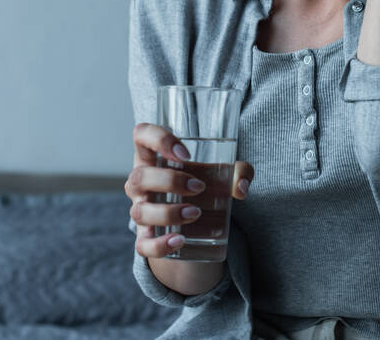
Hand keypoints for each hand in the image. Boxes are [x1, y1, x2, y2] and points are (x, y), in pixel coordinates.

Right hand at [126, 122, 253, 258]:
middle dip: (170, 181)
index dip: (158, 139)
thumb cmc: (202, 184)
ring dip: (168, 213)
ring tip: (195, 213)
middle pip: (138, 176)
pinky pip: (143, 244)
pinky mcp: (146, 237)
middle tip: (199, 187)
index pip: (141, 135)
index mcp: (153, 156)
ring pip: (140, 212)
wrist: (195, 223)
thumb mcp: (220, 173)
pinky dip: (159, 244)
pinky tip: (179, 240)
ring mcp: (140, 210)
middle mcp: (141, 182)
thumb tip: (241, 187)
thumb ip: (238, 172)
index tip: (186, 154)